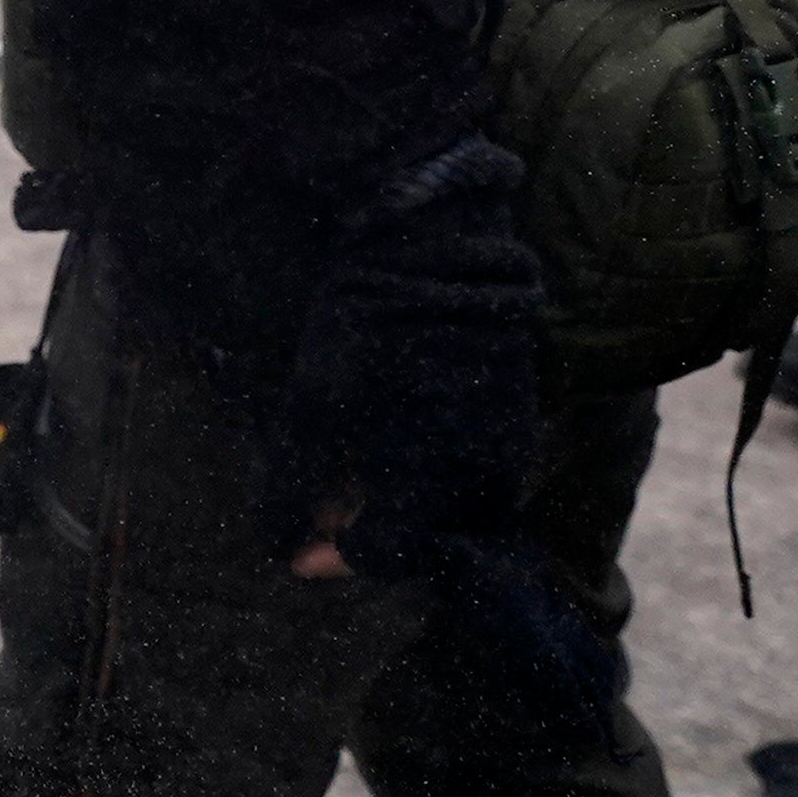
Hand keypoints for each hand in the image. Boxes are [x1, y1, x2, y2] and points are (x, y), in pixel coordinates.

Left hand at [264, 133, 541, 576]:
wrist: (435, 240)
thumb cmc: (365, 326)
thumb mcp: (313, 411)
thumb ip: (295, 489)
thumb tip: (281, 546)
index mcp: (441, 484)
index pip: (388, 554)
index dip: (335, 556)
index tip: (294, 551)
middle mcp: (488, 473)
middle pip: (425, 534)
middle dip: (369, 529)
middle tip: (319, 511)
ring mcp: (509, 439)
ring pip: (450, 500)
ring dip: (399, 500)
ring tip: (348, 474)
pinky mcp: (516, 406)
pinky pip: (472, 463)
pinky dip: (427, 467)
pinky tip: (387, 441)